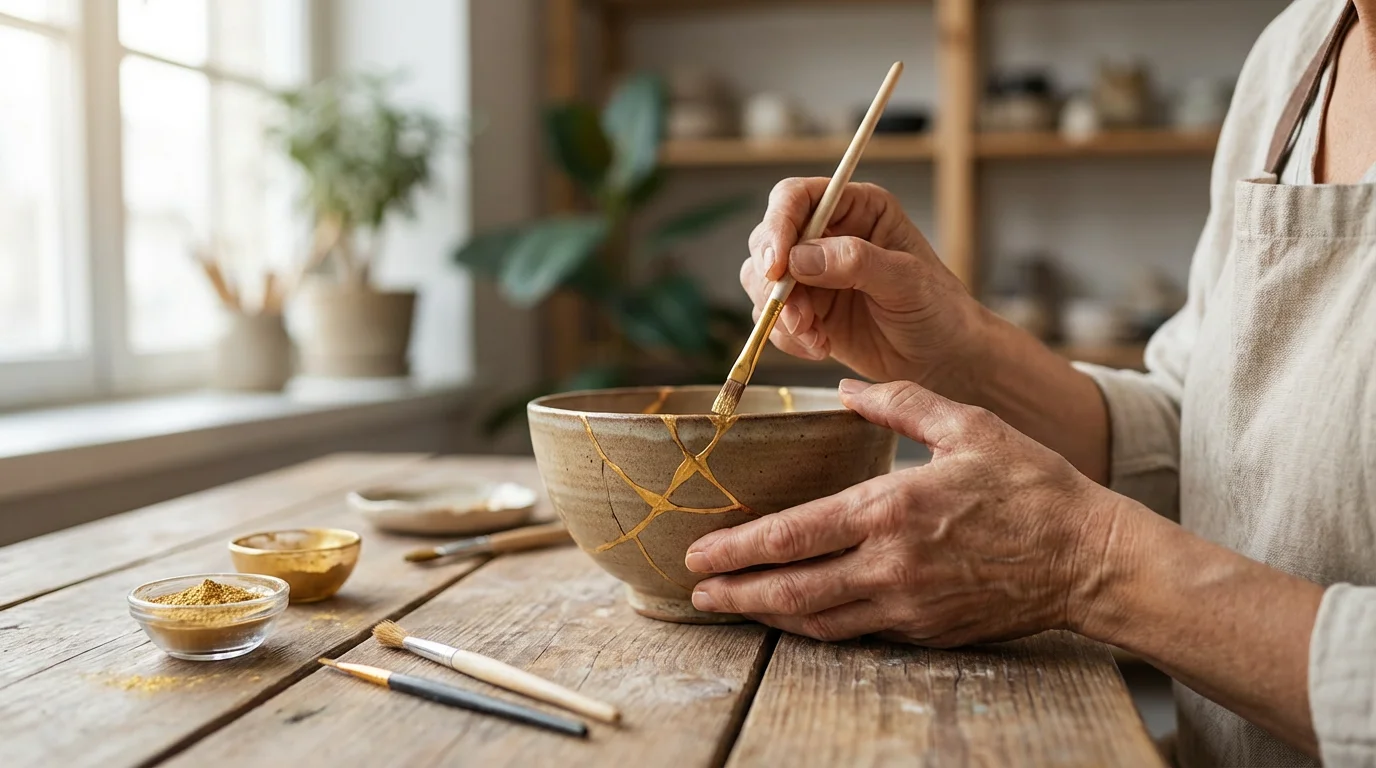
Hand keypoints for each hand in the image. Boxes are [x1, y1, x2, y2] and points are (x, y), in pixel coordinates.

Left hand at [684, 379, 1132, 645]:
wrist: (1091, 558)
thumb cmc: (1033, 486)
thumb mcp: (967, 425)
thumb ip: (900, 403)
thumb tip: (846, 387)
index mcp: (891, 509)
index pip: (793, 535)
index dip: (738, 549)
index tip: (699, 553)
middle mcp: (890, 565)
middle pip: (792, 590)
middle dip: (736, 593)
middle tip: (695, 590)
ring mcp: (909, 606)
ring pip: (818, 621)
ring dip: (768, 616)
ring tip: (732, 607)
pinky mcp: (928, 631)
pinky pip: (858, 632)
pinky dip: (818, 626)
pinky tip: (798, 615)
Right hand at [742, 178, 981, 385]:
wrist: (944, 359)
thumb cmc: (939, 310)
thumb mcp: (906, 280)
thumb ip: (855, 262)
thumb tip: (799, 259)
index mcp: (858, 209)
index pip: (796, 198)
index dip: (778, 225)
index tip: (776, 266)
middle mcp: (828, 235)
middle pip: (768, 239)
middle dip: (774, 281)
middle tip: (798, 316)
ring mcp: (813, 274)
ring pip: (762, 281)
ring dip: (780, 313)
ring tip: (815, 337)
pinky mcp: (806, 310)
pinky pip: (772, 317)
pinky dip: (786, 336)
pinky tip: (819, 347)